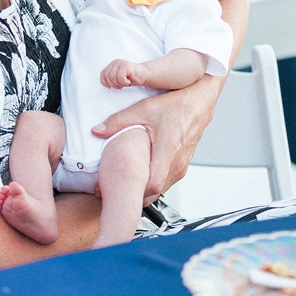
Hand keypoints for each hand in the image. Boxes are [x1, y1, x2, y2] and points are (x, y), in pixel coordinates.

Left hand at [91, 75, 219, 204]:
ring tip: (122, 184)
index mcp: (168, 150)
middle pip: (155, 192)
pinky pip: (166, 181)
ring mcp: (182, 166)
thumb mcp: (142, 109)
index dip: (134, 191)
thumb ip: (118, 121)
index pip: (152, 185)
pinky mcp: (182, 165)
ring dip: (143, 189)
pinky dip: (152, 183)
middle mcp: (178, 162)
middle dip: (134, 193)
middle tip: (112, 190)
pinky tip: (138, 176)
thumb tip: (96, 130)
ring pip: (161, 189)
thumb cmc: (175, 105)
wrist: (199, 102)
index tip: (115, 189)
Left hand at [100, 59, 145, 88]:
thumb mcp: (118, 78)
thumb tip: (105, 84)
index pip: (102, 74)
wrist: (144, 75)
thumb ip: (110, 78)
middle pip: (107, 76)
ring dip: (119, 83)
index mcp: (112, 65)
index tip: (111, 87)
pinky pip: (120, 76)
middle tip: (121, 86)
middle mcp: (115, 62)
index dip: (105, 82)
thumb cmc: (131, 78)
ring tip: (125, 83)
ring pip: (113, 76)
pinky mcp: (126, 66)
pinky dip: (124, 82)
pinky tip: (129, 81)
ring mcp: (121, 63)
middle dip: (113, 84)